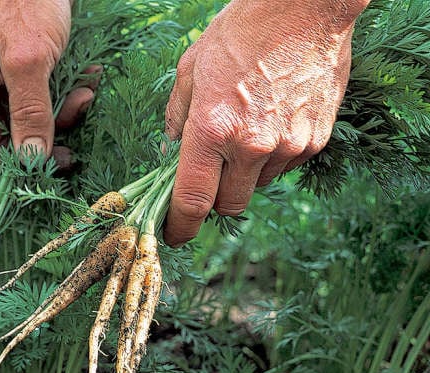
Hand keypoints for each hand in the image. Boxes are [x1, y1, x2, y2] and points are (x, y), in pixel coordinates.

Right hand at [0, 0, 94, 189]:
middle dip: (36, 149)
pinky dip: (59, 101)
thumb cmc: (27, 1)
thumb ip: (30, 113)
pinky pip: (33, 103)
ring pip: (20, 125)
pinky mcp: (13, 75)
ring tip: (83, 100)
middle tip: (70, 154)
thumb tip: (31, 161)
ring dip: (55, 121)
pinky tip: (83, 85)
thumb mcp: (31, 60)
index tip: (31, 190)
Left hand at [163, 0, 368, 245]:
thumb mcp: (190, 70)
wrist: (305, 7)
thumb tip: (172, 151)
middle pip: (228, 206)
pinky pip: (285, 167)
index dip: (180, 227)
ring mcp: (287, 145)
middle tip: (211, 174)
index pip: (192, 200)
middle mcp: (250, 145)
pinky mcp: (314, 140)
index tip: (174, 235)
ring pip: (258, 187)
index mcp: (211, 129)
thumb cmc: (241, 33)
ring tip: (248, 128)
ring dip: (246, 174)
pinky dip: (274, 156)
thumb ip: (176, 118)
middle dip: (215, 199)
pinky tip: (272, 120)